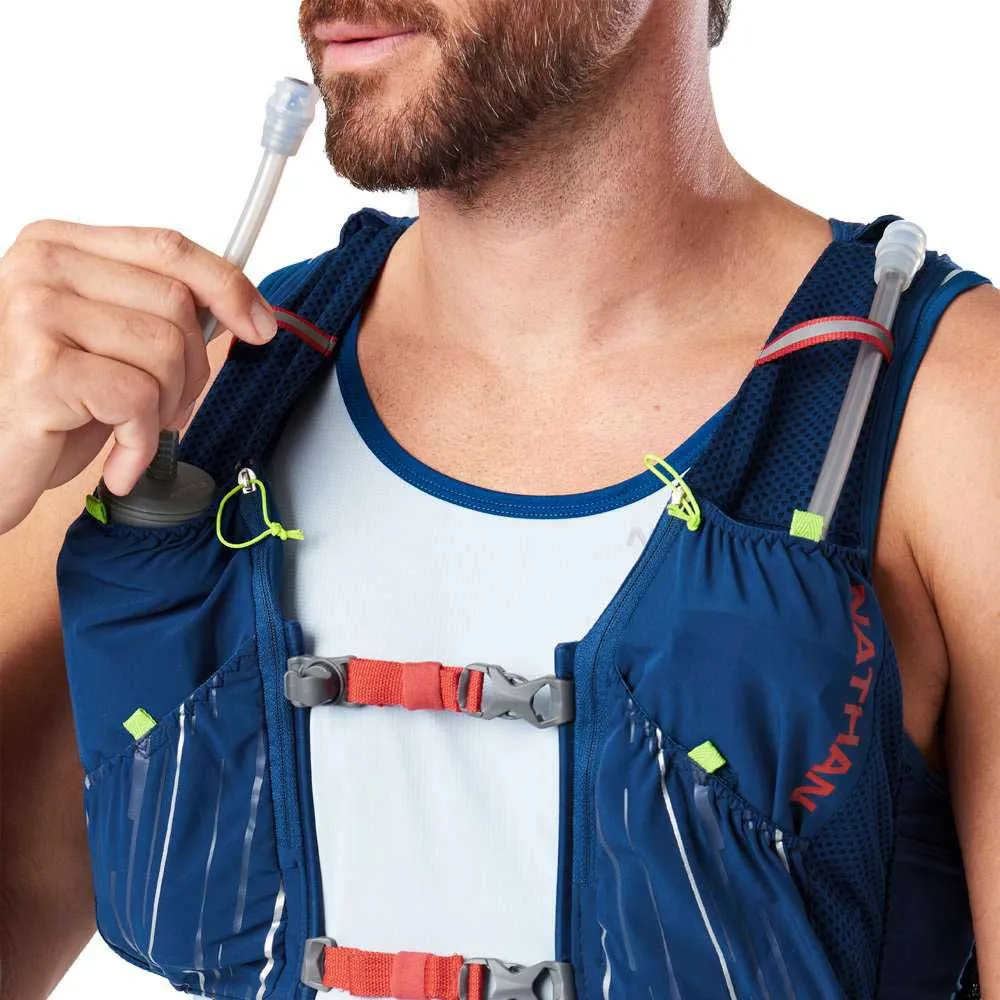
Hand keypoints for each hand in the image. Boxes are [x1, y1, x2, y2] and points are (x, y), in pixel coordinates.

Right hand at [0, 220, 278, 533]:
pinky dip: (141, 442)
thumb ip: (155, 312)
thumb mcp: (106, 344)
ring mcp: (35, 313)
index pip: (168, 246)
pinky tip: (119, 462)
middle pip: (176, 304)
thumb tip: (240, 309)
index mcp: (60, 247)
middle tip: (163, 409)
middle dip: (191, 369)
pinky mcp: (42, 370)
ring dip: (166, 408)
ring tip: (129, 430)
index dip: (227, 285)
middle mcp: (42, 267)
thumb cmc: (44, 406)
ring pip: (165, 351)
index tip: (261, 325)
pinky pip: (139, 398)